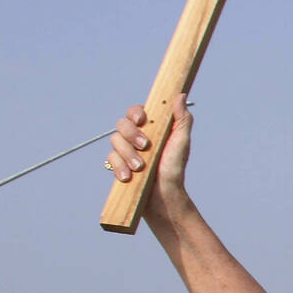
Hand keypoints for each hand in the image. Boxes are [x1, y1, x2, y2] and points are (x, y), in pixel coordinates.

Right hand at [105, 93, 193, 217]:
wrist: (165, 197)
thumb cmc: (175, 169)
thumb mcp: (181, 143)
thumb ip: (181, 119)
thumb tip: (180, 96)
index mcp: (151, 129)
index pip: (136, 112)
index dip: (135, 113)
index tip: (143, 119)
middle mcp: (136, 138)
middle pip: (122, 124)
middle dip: (131, 135)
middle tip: (145, 147)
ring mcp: (126, 151)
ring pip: (114, 141)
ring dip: (127, 154)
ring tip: (140, 168)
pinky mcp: (119, 165)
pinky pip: (110, 159)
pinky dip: (118, 167)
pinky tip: (128, 177)